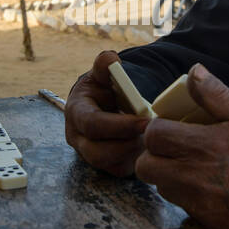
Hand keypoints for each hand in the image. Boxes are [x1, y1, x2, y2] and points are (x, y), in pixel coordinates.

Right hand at [65, 50, 150, 176]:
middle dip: (128, 145)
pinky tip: (150, 148)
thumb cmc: (103, 88)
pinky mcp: (105, 165)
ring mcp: (90, 154)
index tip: (144, 121)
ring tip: (152, 140)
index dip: (118, 125)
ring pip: (110, 165)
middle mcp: (78, 137)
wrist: (104, 103)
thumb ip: (105, 65)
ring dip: (134, 154)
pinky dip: (136, 161)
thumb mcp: (102, 74)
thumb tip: (110, 58)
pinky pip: (120, 170)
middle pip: (98, 152)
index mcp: (76, 113)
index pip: (92, 125)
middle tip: (152, 134)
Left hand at [134, 63, 228, 228]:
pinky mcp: (207, 222)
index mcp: (205, 145)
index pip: (153, 136)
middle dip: (155, 155)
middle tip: (176, 149)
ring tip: (195, 167)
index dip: (159, 130)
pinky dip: (188, 196)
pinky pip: (182, 207)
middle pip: (146, 166)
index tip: (172, 128)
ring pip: (162, 187)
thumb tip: (193, 71)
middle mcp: (195, 176)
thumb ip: (217, 95)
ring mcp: (200, 203)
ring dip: (170, 176)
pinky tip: (211, 187)